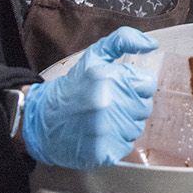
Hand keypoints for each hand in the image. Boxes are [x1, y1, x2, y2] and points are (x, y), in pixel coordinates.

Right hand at [21, 27, 158, 168]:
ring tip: (103, 119)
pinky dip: (116, 142)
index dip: (135, 86)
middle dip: (131, 104)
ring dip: (124, 124)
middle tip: (109, 104)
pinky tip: (100, 133)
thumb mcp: (94, 56)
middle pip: (144, 107)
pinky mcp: (102, 151)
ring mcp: (104, 130)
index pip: (148, 84)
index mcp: (106, 78)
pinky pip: (126, 146)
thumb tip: (152, 44)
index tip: (119, 88)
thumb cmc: (72, 88)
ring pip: (136, 128)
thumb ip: (122, 41)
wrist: (41, 120)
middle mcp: (106, 103)